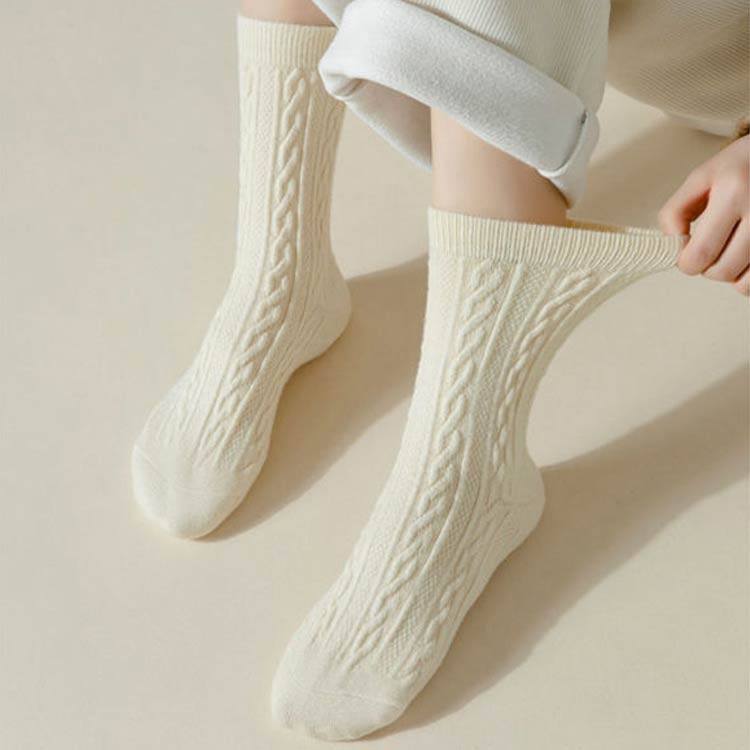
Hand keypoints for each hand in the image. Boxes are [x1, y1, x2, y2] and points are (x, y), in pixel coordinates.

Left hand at [659, 135, 749, 295]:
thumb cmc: (743, 165)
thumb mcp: (702, 177)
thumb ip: (676, 211)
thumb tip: (672, 246)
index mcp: (733, 192)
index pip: (700, 253)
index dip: (686, 262)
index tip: (686, 253)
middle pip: (721, 271)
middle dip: (707, 267)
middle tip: (709, 249)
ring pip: (743, 282)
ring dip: (729, 274)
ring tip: (728, 251)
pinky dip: (747, 278)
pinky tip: (744, 258)